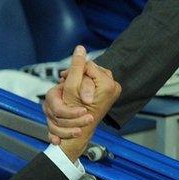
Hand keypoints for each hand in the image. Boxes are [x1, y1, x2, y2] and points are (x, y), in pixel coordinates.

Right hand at [44, 46, 119, 161]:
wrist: (79, 132)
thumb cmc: (74, 114)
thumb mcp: (72, 87)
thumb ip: (77, 66)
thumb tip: (80, 47)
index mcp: (108, 84)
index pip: (89, 65)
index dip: (74, 69)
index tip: (64, 77)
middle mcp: (114, 87)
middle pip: (92, 70)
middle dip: (77, 74)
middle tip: (65, 79)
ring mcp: (113, 92)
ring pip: (93, 76)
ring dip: (80, 78)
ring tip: (69, 85)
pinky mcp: (109, 94)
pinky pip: (96, 82)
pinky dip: (85, 84)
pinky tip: (77, 90)